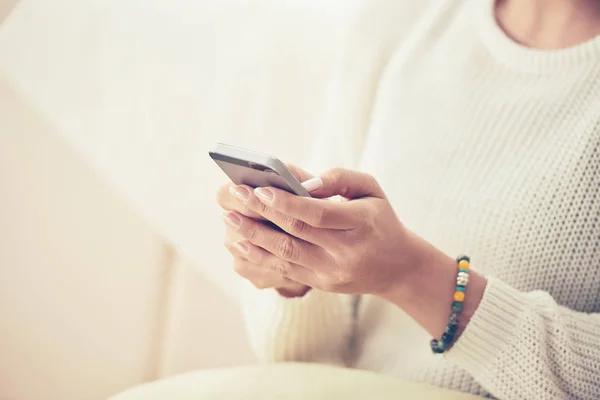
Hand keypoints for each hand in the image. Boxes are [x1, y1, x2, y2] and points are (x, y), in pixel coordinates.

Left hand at [223, 168, 421, 295]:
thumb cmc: (380, 220)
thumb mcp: (372, 190)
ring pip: (285, 255)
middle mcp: (346, 252)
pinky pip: (285, 270)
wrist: (398, 267)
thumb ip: (340, 178)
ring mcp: (332, 272)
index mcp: (361, 224)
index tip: (259, 188)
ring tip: (229, 218)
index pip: (317, 214)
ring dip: (253, 236)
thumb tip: (304, 182)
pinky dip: (259, 256)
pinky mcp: (321, 283)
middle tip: (234, 195)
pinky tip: (240, 242)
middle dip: (261, 214)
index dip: (286, 202)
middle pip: (295, 233)